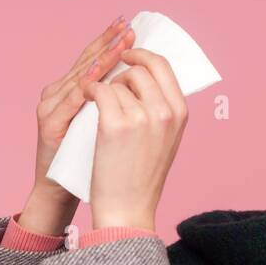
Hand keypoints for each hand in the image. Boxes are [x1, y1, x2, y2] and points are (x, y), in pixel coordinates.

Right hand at [23, 17, 136, 232]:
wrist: (62, 190)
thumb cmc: (90, 161)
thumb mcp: (107, 127)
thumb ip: (117, 104)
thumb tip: (147, 85)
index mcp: (71, 90)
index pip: (94, 59)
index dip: (111, 41)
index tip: (130, 26)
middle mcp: (57, 92)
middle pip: (86, 61)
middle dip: (108, 43)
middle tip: (126, 27)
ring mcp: (50, 107)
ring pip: (78, 76)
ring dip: (99, 59)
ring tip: (117, 45)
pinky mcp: (48, 124)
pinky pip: (69, 103)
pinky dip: (86, 88)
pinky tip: (100, 79)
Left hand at [81, 48, 188, 232]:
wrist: (128, 209)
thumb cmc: (142, 178)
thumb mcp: (165, 140)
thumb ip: (162, 110)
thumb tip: (147, 79)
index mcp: (180, 113)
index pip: (163, 66)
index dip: (142, 55)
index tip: (127, 55)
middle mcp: (164, 112)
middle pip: (140, 69)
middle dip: (121, 72)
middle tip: (110, 88)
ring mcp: (141, 117)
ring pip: (118, 82)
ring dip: (104, 87)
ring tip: (99, 107)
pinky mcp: (115, 124)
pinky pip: (99, 90)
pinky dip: (89, 89)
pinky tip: (85, 96)